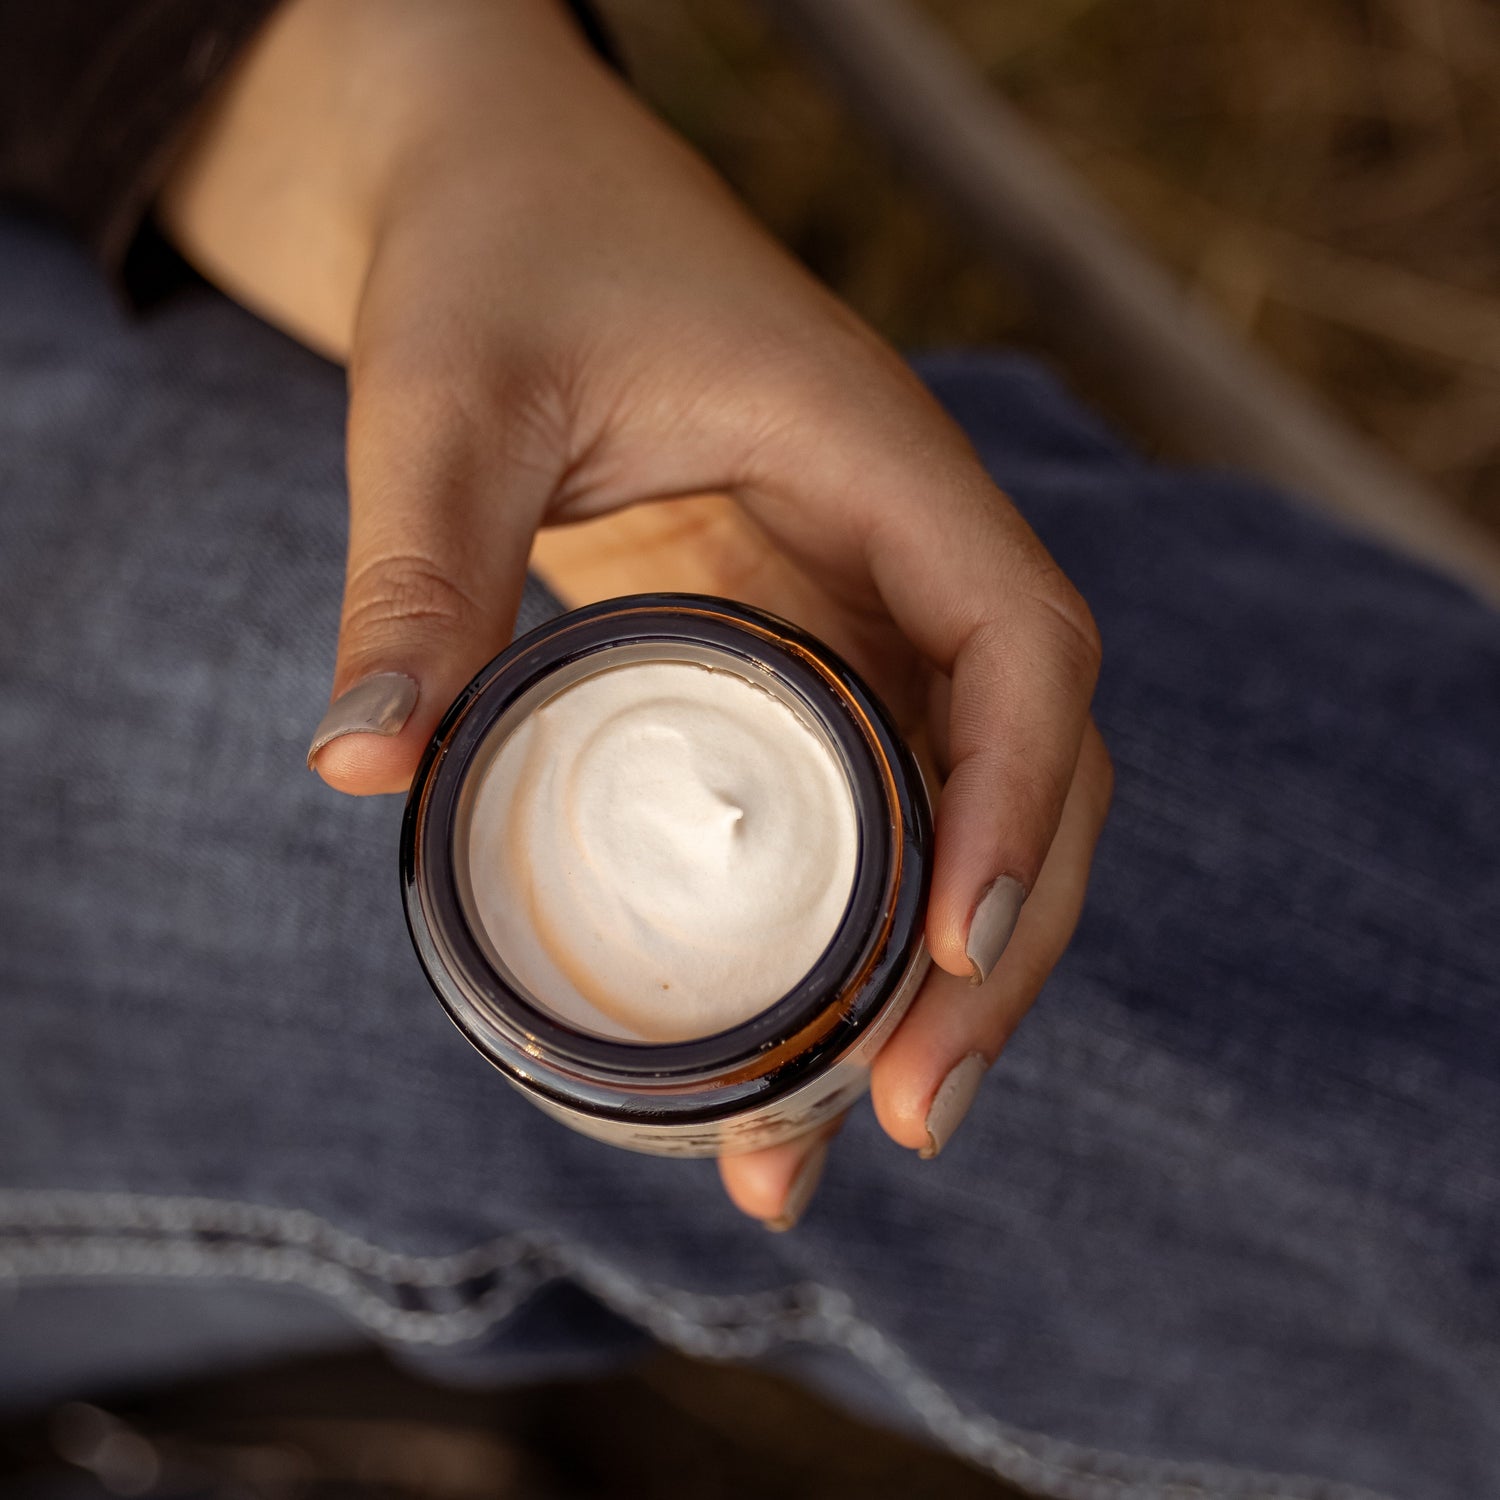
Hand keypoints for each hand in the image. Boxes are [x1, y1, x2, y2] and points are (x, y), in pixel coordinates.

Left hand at [160, 0, 1110, 1224]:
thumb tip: (356, 766)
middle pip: (1029, 763)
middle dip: (993, 950)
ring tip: (833, 1140)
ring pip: (963, 805)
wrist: (512, 198)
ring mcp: (861, 605)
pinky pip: (875, 799)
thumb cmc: (502, 258)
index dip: (1016, 803)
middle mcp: (900, 543)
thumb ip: (413, 568)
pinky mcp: (803, 648)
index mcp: (874, 458)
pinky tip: (795, 1040)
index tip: (951, 956)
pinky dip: (858, 927)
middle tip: (904, 1120)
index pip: (1023, 640)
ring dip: (932, 977)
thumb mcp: (444, 399)